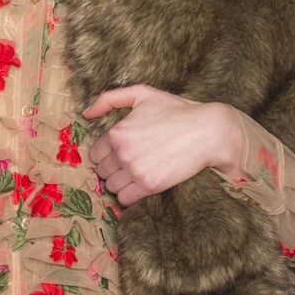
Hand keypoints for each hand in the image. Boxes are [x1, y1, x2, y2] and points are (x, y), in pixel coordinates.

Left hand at [83, 86, 244, 205]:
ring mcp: (135, 170)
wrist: (208, 131)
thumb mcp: (143, 94)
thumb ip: (110, 99)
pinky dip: (129, 196)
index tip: (120, 154)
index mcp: (117, 132)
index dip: (106, 155)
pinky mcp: (149, 185)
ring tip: (136, 175)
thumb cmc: (177, 111)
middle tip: (130, 164)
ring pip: (112, 187)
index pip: (95, 154)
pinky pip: (124, 199)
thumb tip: (86, 113)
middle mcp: (122, 152)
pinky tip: (140, 186)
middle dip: (113, 169)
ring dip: (121, 184)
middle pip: (102, 172)